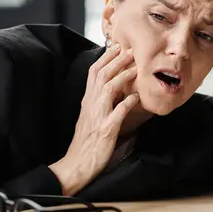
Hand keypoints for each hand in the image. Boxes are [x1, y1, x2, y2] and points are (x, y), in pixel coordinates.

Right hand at [49, 45, 138, 195]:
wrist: (76, 165)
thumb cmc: (86, 141)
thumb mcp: (91, 116)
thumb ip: (100, 101)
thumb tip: (114, 88)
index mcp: (87, 101)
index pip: (93, 73)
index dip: (105, 58)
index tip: (118, 46)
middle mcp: (91, 105)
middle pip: (101, 76)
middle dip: (116, 61)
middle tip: (130, 49)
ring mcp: (98, 117)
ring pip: (108, 90)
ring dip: (122, 77)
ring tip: (136, 68)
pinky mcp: (105, 130)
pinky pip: (117, 114)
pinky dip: (126, 104)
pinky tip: (136, 98)